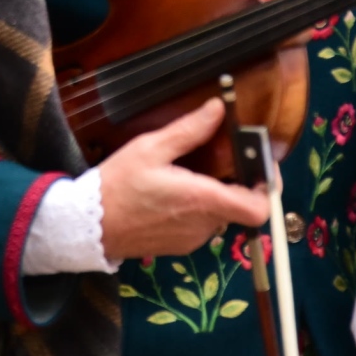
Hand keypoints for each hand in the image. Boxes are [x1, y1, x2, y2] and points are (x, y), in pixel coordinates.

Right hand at [97, 97, 270, 261]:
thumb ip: (189, 130)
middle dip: (235, 183)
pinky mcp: (181, 246)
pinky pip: (202, 225)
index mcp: (201, 200)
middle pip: (240, 206)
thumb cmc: (117, 185)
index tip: (259, 166)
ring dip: (213, 195)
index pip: (258, 208)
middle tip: (219, 160)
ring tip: (188, 175)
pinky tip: (173, 194)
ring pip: (221, 215)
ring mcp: (193, 239)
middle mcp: (204, 224)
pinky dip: (197, 208)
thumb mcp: (150, 148)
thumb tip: (217, 109)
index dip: (267, 188)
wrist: (88, 226)